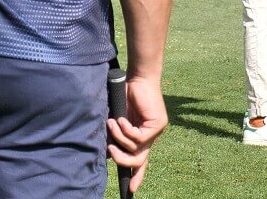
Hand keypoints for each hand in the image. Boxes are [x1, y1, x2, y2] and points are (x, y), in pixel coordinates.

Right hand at [107, 75, 168, 193]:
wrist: (137, 79)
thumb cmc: (126, 96)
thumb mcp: (118, 121)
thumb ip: (116, 136)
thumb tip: (107, 153)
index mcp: (142, 136)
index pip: (141, 160)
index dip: (137, 175)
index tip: (132, 190)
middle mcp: (151, 136)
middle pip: (139, 161)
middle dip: (121, 159)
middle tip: (110, 150)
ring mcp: (156, 130)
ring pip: (135, 149)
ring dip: (118, 138)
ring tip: (112, 123)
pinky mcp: (158, 124)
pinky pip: (138, 137)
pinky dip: (125, 129)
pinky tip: (122, 118)